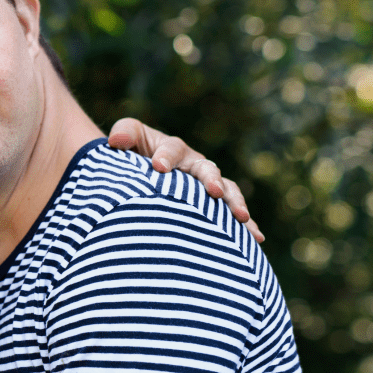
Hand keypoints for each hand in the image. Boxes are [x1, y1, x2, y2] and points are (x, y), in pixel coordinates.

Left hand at [107, 118, 263, 242]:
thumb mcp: (127, 138)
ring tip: (242, 218)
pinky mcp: (212, 206)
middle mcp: (195, 166)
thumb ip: (123, 134)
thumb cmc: (133, 154)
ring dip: (234, 203)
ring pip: (226, 192)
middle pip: (208, 170)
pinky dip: (243, 226)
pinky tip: (256, 239)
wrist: (140, 173)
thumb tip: (116, 142)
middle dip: (212, 180)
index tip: (158, 167)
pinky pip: (230, 215)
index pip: (172, 149)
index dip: (166, 157)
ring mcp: (206, 186)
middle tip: (214, 192)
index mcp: (173, 149)